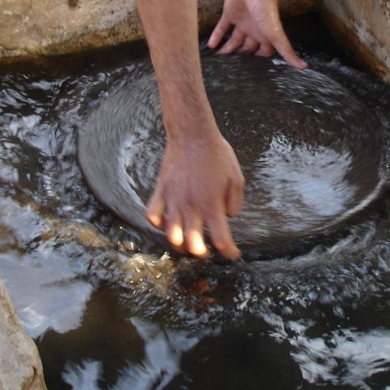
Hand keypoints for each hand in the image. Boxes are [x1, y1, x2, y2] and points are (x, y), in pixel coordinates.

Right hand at [146, 129, 244, 258]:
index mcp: (212, 205)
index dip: (230, 253)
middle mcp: (191, 207)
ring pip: (171, 236)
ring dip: (180, 245)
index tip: (234, 254)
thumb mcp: (237, 178)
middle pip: (192, 246)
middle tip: (207, 251)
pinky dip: (158, 224)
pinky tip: (167, 222)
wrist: (193, 134)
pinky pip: (152, 215)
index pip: (222, 241)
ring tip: (187, 242)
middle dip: (201, 254)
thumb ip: (234, 204)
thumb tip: (227, 217)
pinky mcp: (161, 191)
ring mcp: (174, 200)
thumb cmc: (217, 154)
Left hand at [207, 0, 307, 67]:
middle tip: (230, 69)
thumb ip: (287, 52)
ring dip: (226, 49)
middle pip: (246, 48)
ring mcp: (241, 23)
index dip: (257, 60)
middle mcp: (253, 31)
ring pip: (233, 40)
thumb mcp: (276, 35)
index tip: (251, 72)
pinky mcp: (229, 15)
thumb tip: (304, 68)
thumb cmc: (267, 11)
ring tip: (218, 60)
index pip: (262, 52)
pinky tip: (210, 46)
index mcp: (265, 36)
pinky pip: (222, 28)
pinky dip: (216, 36)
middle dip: (240, 56)